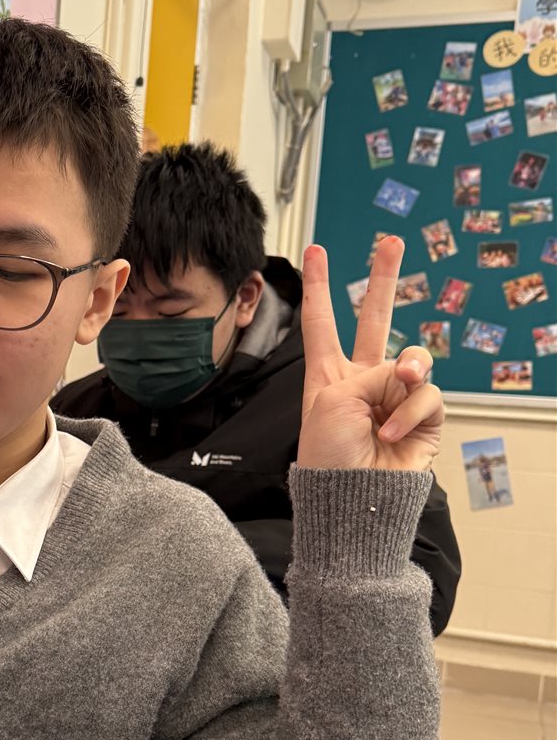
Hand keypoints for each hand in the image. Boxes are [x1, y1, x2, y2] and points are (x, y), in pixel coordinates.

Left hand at [298, 236, 442, 472]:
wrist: (350, 499)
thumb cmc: (328, 455)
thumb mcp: (333, 399)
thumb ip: (372, 371)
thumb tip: (410, 374)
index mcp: (328, 375)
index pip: (321, 322)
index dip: (318, 286)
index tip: (313, 251)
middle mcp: (363, 380)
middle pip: (375, 319)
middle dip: (383, 279)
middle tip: (391, 240)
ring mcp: (395, 397)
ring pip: (414, 358)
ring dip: (405, 372)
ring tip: (396, 388)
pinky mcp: (424, 418)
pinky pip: (427, 394)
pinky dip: (408, 412)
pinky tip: (389, 433)